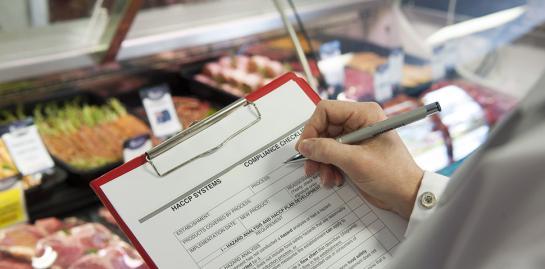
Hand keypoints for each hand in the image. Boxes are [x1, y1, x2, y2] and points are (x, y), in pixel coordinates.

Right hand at [296, 100, 423, 218]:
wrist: (406, 196)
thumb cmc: (392, 175)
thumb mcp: (355, 162)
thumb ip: (327, 151)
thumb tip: (304, 146)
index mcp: (364, 114)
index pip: (326, 110)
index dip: (312, 128)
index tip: (305, 147)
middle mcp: (358, 122)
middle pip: (322, 128)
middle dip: (316, 150)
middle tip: (311, 167)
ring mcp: (355, 137)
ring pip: (324, 143)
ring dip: (321, 162)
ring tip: (326, 178)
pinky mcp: (353, 152)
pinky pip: (330, 155)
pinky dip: (328, 168)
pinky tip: (334, 179)